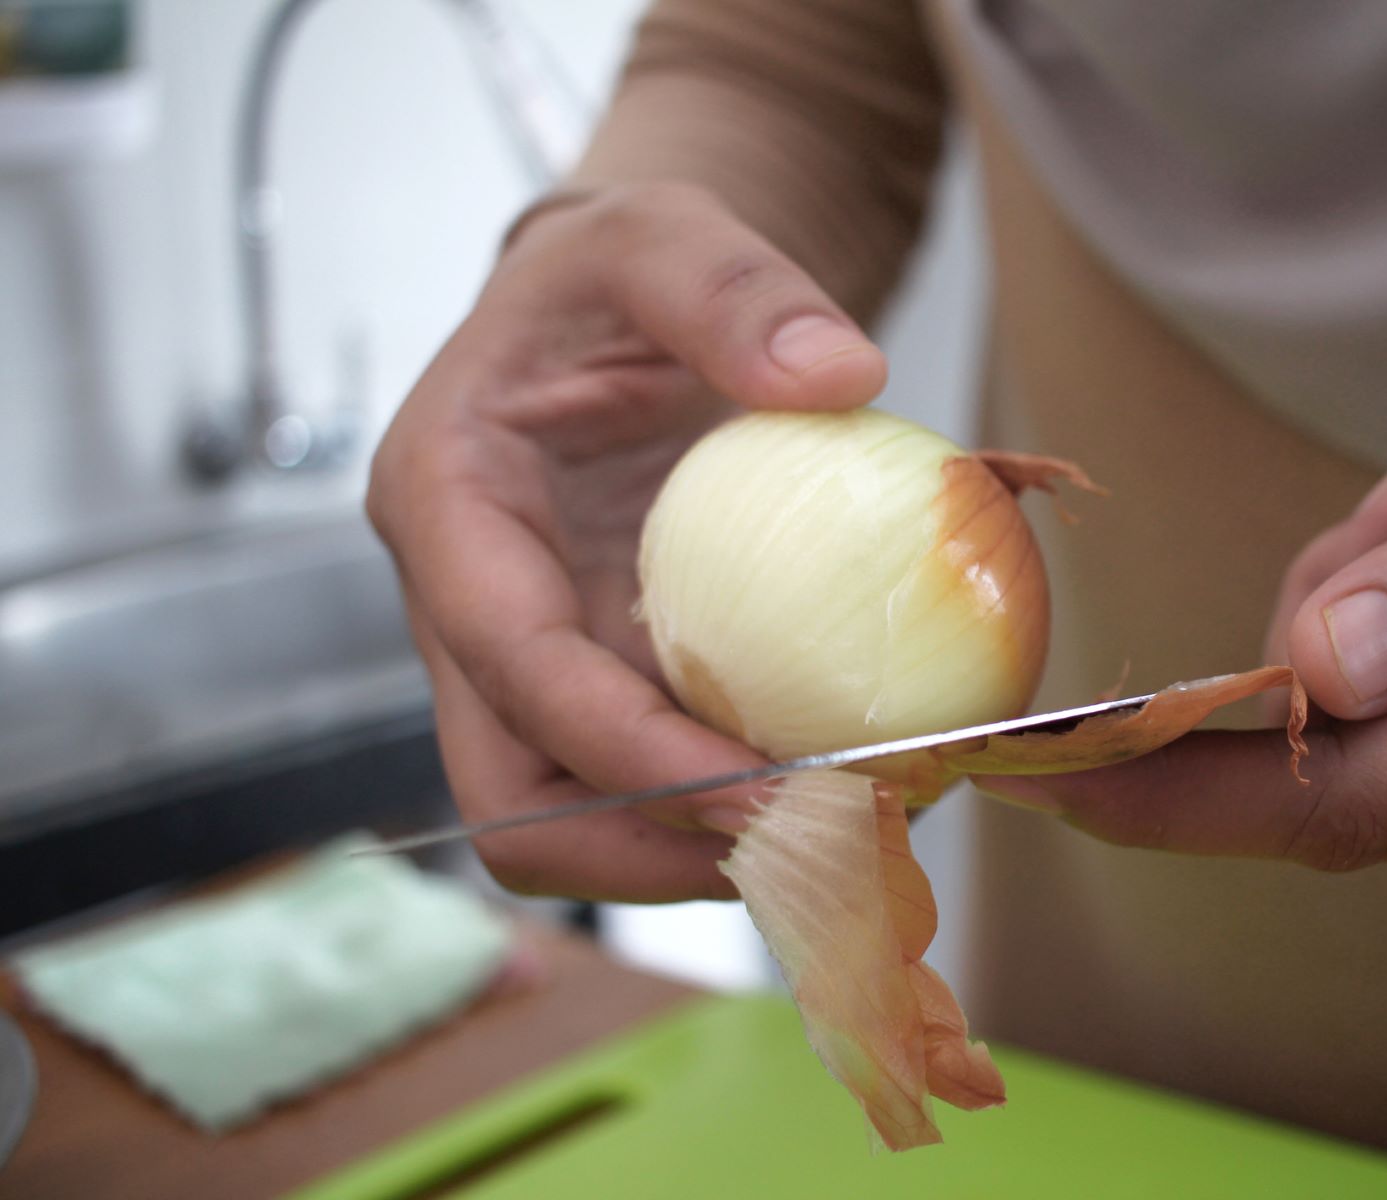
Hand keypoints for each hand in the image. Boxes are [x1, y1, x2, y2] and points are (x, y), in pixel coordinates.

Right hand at [368, 183, 884, 900]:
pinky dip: (738, 804)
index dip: (628, 756)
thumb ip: (731, 286)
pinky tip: (847, 785)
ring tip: (850, 835)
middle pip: (514, 798)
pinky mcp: (598, 676)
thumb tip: (842, 377)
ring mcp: (530, 658)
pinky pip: (653, 777)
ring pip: (579, 815)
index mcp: (446, 505)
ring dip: (701, 854)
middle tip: (814, 848)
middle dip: (649, 854)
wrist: (613, 309)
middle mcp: (468, 607)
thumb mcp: (662, 231)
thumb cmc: (615, 271)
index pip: (515, 668)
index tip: (762, 795)